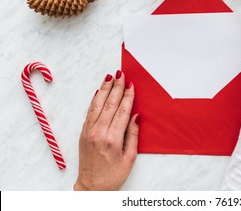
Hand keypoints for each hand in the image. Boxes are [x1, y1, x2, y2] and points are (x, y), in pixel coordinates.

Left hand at [73, 71, 138, 190]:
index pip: (122, 111)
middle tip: (121, 74)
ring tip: (109, 77)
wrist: (92, 187)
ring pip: (97, 105)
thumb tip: (136, 116)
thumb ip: (133, 135)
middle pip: (109, 104)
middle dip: (116, 87)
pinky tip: (99, 92)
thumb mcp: (129, 158)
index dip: (127, 96)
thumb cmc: (113, 175)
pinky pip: (89, 112)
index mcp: (112, 139)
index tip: (131, 84)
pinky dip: (94, 100)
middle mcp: (98, 133)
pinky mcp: (83, 133)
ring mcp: (88, 132)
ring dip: (104, 89)